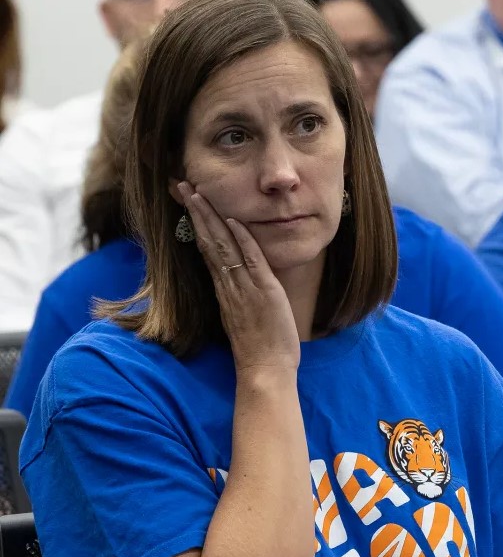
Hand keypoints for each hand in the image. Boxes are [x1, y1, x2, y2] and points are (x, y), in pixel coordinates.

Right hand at [180, 182, 300, 374]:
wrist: (264, 371)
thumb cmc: (258, 347)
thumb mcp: (242, 314)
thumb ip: (237, 294)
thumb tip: (234, 279)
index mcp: (224, 289)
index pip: (206, 248)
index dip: (197, 223)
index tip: (189, 201)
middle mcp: (228, 285)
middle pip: (207, 241)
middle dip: (197, 211)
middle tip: (183, 185)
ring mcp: (243, 287)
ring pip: (223, 246)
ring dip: (212, 218)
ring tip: (199, 193)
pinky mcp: (263, 292)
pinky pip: (250, 261)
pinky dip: (242, 240)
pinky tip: (234, 221)